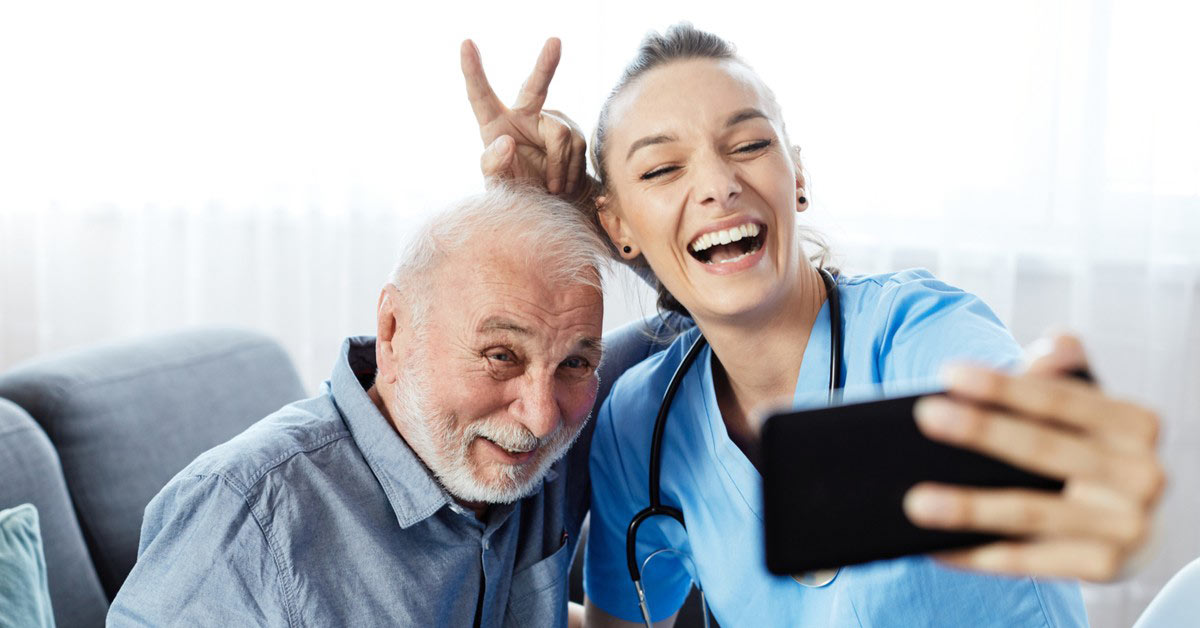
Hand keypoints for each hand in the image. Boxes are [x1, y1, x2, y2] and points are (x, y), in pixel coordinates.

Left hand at [460, 38, 591, 197]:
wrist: (549, 205)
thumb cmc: (516, 192)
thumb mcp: (499, 185)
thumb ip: (495, 166)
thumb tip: (507, 141)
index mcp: (495, 124)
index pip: (480, 96)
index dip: (472, 70)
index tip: (466, 43)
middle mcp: (524, 116)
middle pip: (534, 87)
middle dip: (546, 64)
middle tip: (554, 42)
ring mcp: (550, 121)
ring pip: (561, 135)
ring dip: (558, 166)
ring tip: (553, 187)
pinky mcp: (573, 132)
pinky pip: (576, 147)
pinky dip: (570, 170)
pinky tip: (563, 184)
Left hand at [904, 334, 1164, 580]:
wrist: (1131, 526)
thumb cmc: (1089, 452)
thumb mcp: (1084, 410)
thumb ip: (1063, 373)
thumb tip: (1052, 346)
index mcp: (1137, 425)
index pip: (1060, 398)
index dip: (1004, 385)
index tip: (948, 373)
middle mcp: (1141, 475)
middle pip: (1043, 449)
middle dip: (981, 430)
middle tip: (925, 415)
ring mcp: (1126, 527)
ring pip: (1030, 513)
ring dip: (968, 507)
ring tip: (915, 500)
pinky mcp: (1104, 568)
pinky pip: (1025, 561)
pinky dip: (975, 554)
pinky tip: (933, 546)